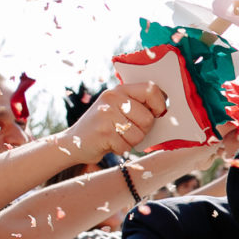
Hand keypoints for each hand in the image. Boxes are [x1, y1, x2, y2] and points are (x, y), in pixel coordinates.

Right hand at [53, 83, 167, 161]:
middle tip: (127, 130)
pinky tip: (109, 144)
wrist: (73, 142)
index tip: (158, 113)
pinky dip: (121, 149)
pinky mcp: (104, 133)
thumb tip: (165, 110)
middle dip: (143, 130)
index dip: (160, 104)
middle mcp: (112, 99)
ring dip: (131, 142)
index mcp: (118, 91)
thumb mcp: (116, 108)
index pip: (151, 89)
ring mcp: (106, 115)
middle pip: (148, 118)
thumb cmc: (103, 127)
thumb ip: (136, 105)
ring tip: (117, 137)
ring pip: (139, 134)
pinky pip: (127, 146)